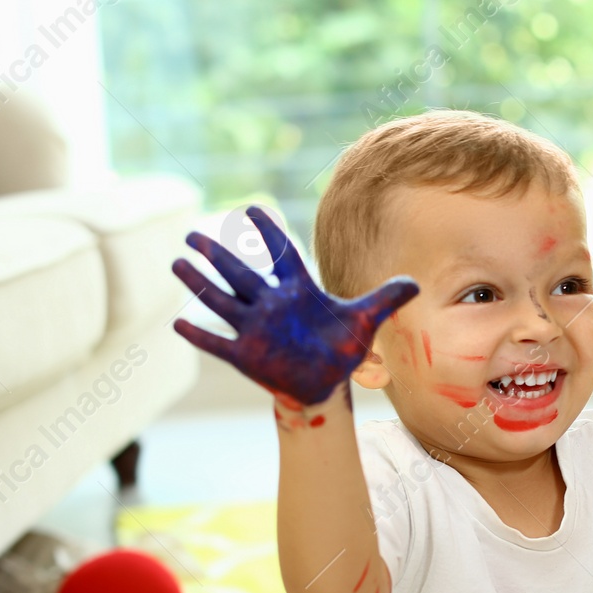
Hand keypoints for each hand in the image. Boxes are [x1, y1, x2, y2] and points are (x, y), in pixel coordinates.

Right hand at [171, 208, 418, 404]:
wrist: (325, 384)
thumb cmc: (341, 349)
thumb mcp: (366, 322)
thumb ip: (387, 298)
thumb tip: (416, 283)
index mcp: (298, 291)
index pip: (281, 255)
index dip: (269, 233)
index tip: (253, 209)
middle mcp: (271, 305)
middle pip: (240, 274)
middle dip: (216, 254)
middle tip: (192, 234)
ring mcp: (255, 329)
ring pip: (222, 302)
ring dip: (200, 284)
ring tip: (176, 262)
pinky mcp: (246, 356)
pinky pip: (218, 343)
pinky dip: (199, 334)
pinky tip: (177, 321)